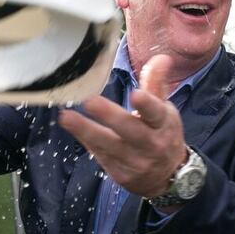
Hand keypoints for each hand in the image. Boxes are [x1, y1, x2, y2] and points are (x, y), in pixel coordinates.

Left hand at [58, 54, 187, 198]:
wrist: (168, 176)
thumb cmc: (162, 135)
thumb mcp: (164, 111)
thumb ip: (156, 84)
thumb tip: (160, 57)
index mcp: (163, 124)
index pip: (155, 113)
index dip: (146, 104)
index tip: (135, 95)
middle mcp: (150, 143)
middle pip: (129, 130)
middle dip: (109, 116)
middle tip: (89, 101)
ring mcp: (135, 161)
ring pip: (109, 145)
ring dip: (86, 130)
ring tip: (66, 117)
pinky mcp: (120, 173)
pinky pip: (100, 155)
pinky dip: (86, 140)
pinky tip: (72, 127)